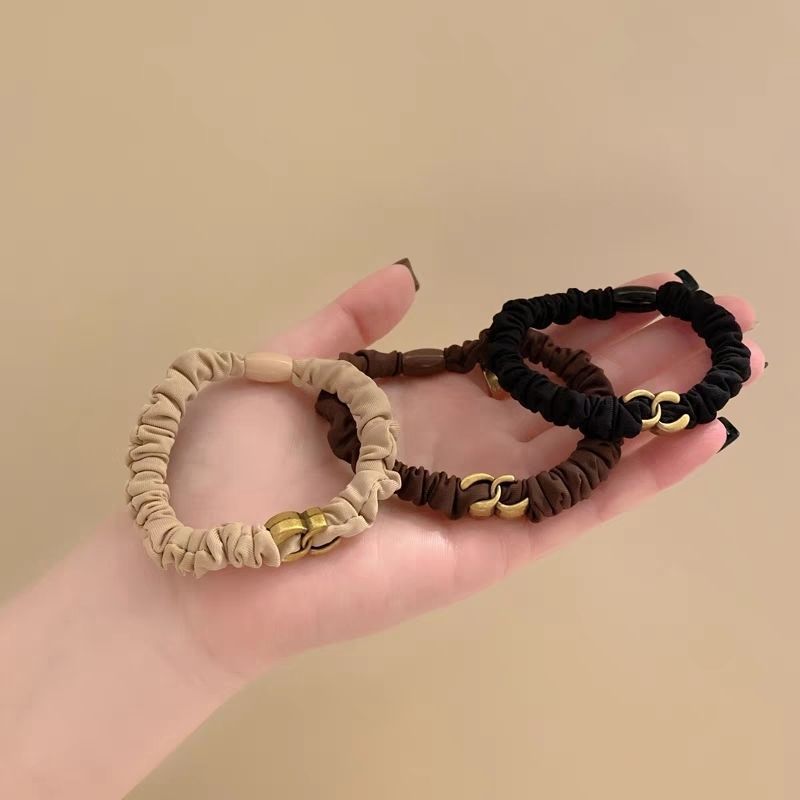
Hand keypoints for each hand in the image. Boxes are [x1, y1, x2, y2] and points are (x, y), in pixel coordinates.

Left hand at [147, 262, 763, 679]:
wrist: (201, 561)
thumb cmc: (228, 461)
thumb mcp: (288, 362)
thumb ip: (350, 321)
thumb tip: (407, 274)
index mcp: (423, 400)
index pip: (525, 354)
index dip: (584, 319)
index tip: (647, 287)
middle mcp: (465, 447)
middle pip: (571, 393)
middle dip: (646, 354)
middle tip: (720, 317)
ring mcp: (485, 499)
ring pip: (590, 445)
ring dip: (661, 406)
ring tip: (732, 366)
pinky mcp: (490, 550)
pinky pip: (578, 509)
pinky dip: (641, 477)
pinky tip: (698, 437)